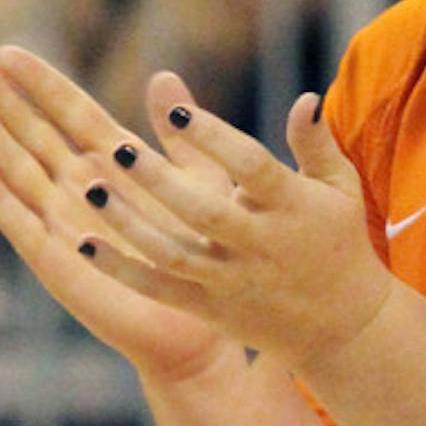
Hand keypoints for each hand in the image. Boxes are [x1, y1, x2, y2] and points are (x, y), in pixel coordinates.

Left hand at [0, 46, 392, 374]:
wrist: (343, 327)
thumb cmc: (339, 240)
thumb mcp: (339, 186)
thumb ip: (314, 142)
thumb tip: (305, 97)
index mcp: (292, 206)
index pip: (250, 167)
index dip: (213, 138)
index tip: (174, 111)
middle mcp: (260, 244)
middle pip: (203, 212)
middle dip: (159, 181)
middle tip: (116, 146)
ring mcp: (232, 281)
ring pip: (172, 254)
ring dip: (128, 223)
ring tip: (89, 187)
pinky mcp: (211, 310)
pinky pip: (159, 289)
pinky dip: (120, 269)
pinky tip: (82, 243)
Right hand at [0, 55, 236, 381]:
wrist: (199, 320)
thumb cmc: (206, 249)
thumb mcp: (201, 179)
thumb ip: (180, 131)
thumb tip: (163, 75)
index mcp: (116, 163)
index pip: (71, 112)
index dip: (40, 83)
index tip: (7, 50)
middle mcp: (83, 188)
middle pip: (35, 135)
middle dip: (2, 101)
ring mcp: (67, 223)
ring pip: (20, 171)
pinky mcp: (60, 262)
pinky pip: (25, 227)